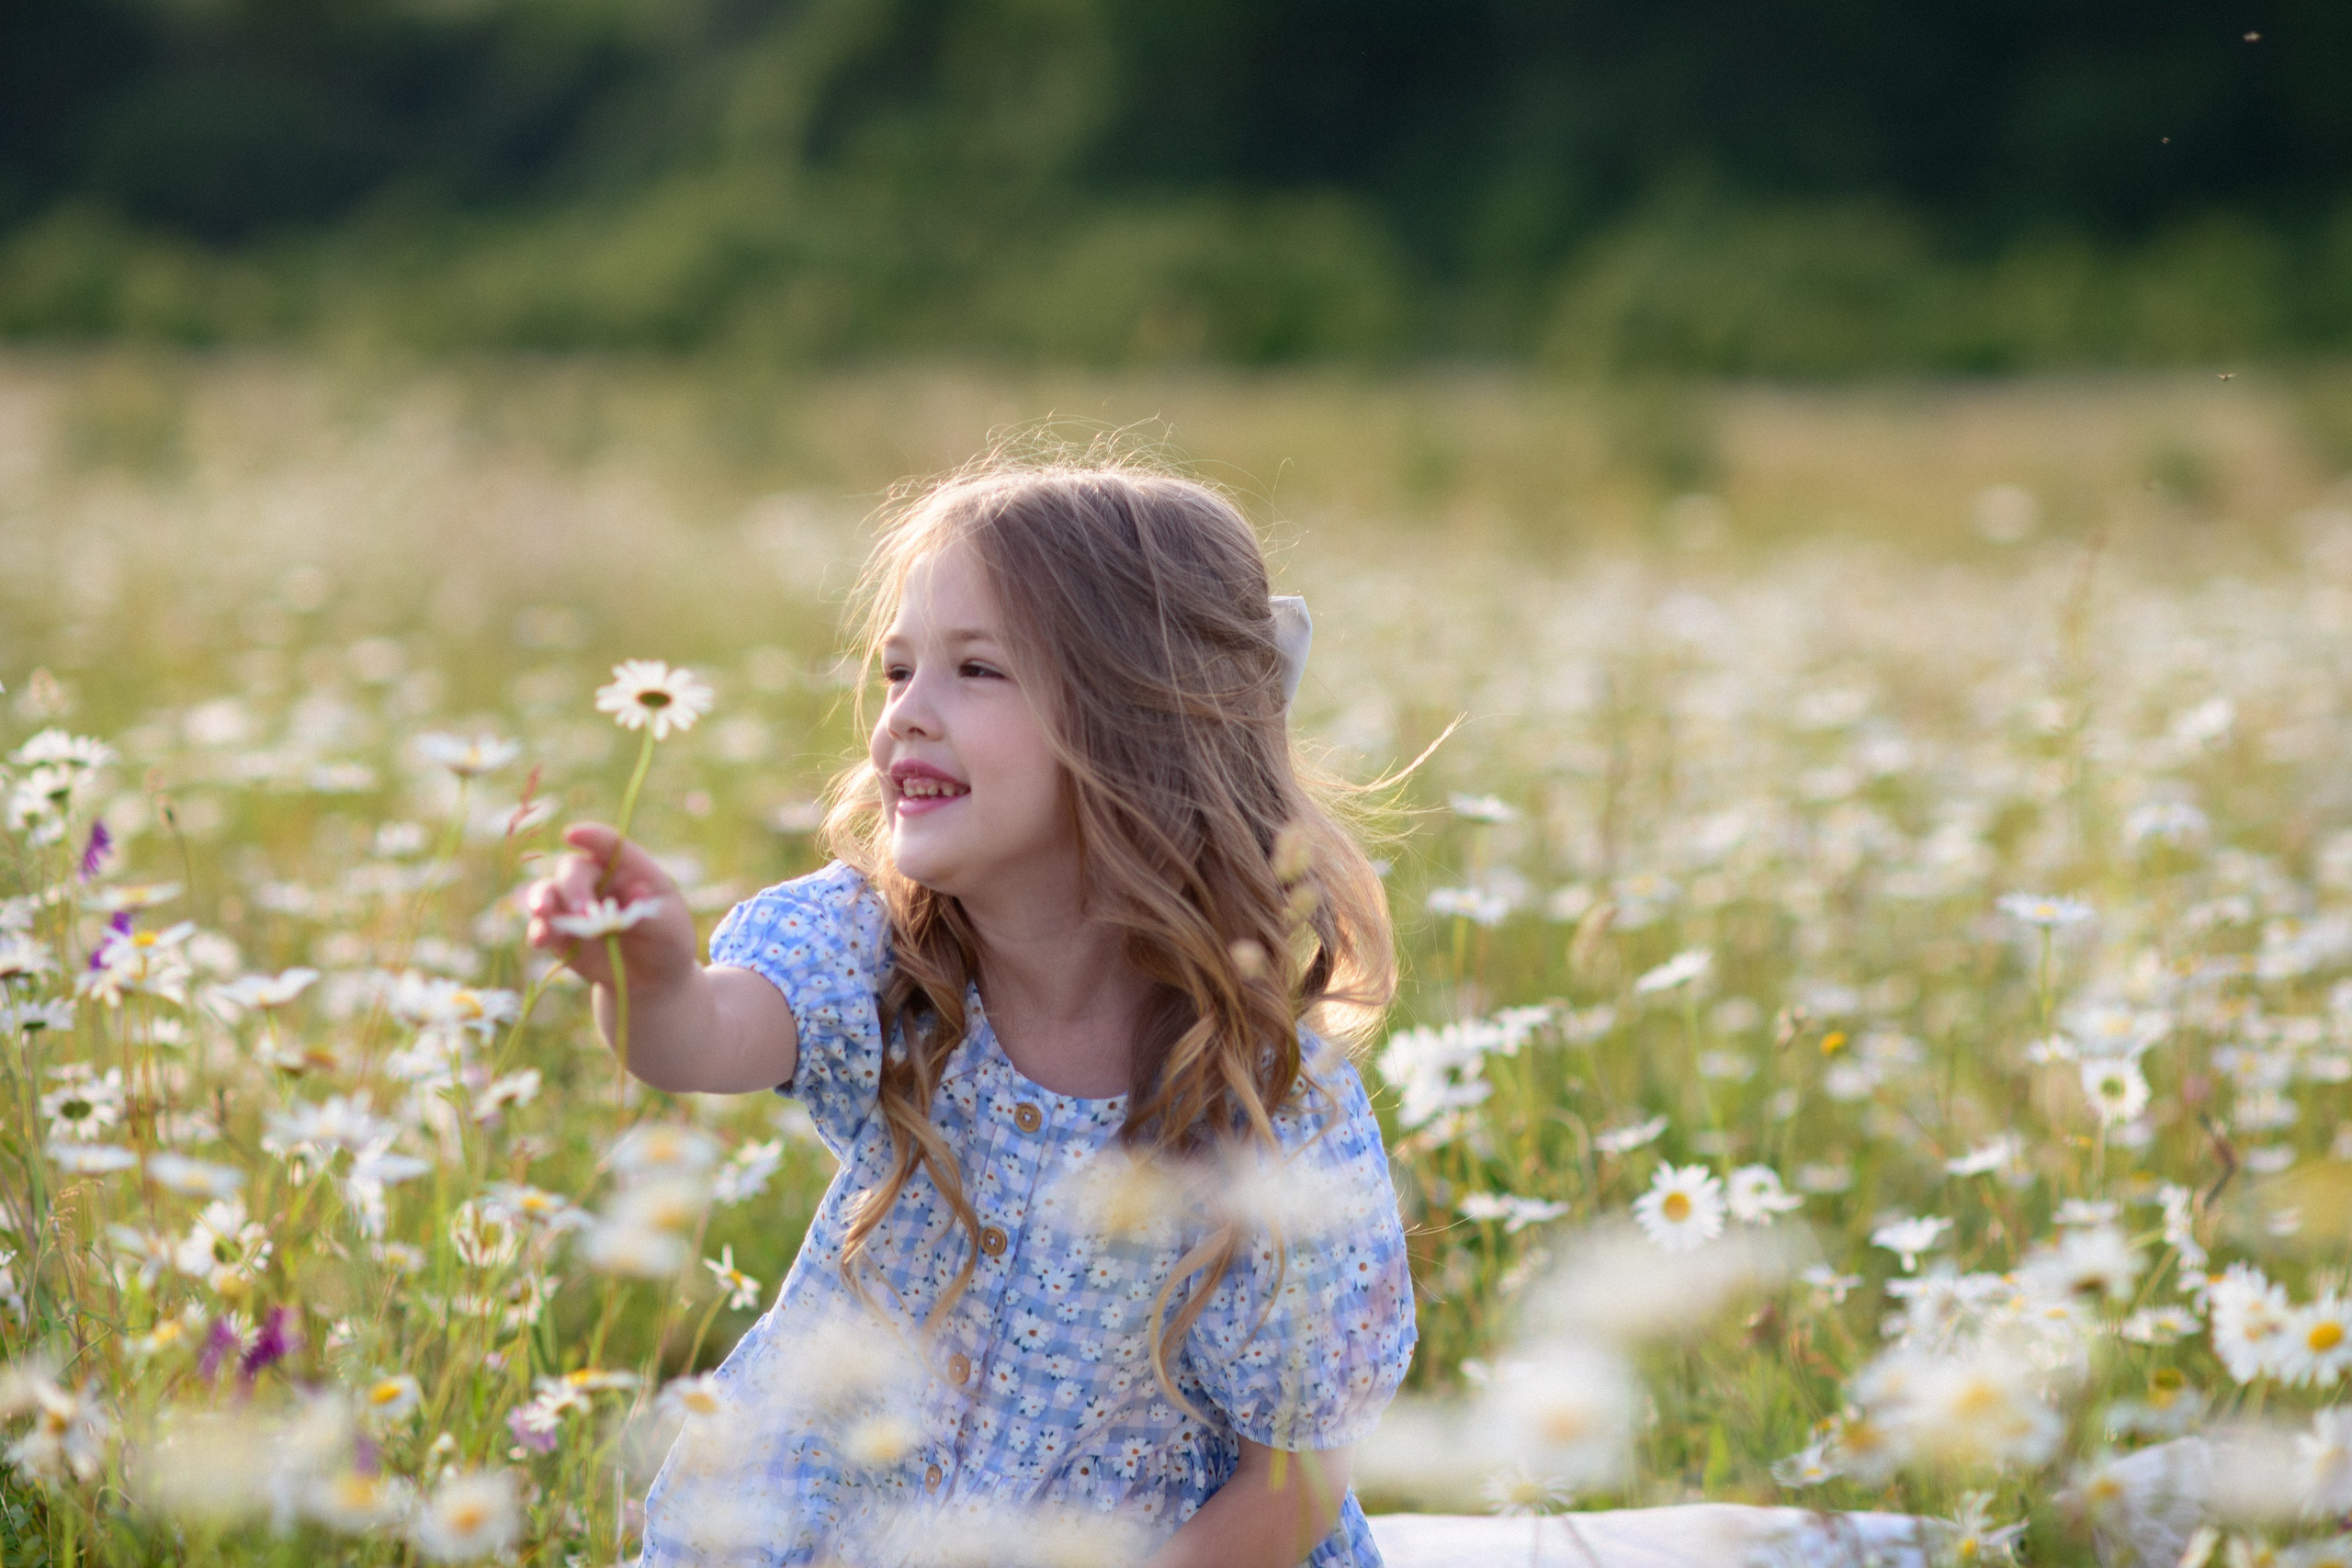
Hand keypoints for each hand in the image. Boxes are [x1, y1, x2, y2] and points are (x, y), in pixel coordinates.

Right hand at [524, 823, 700, 995]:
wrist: (650, 976)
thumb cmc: (666, 940)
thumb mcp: (670, 927)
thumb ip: (651, 913)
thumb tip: (637, 892)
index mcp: (627, 868)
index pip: (609, 845)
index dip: (591, 837)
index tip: (572, 835)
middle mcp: (596, 880)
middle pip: (572, 869)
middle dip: (574, 887)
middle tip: (584, 913)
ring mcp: (573, 905)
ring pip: (547, 892)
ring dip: (542, 900)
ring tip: (543, 912)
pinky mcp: (559, 933)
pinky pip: (541, 927)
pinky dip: (539, 930)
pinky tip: (541, 939)